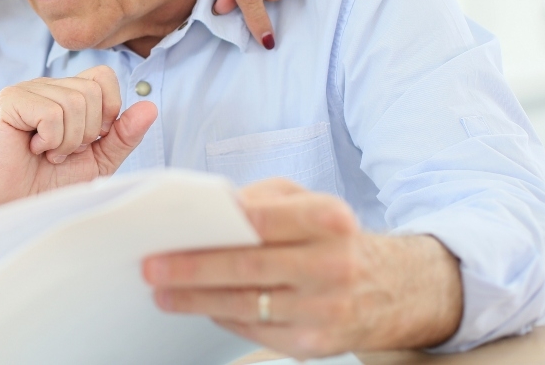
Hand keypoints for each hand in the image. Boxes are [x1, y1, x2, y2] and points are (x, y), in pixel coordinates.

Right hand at [0, 66, 157, 238]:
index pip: (104, 78)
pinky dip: (51, 140)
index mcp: (67, 93)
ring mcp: (27, 90)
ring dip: (67, 141)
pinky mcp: (10, 101)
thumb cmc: (49, 184)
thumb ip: (123, 135)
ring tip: (48, 154)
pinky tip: (34, 150)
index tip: (88, 140)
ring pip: (74, 102)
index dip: (107, 111)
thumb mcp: (97, 161)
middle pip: (93, 92)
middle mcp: (47, 85)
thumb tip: (151, 107)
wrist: (14, 205)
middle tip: (62, 152)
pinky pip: (52, 113)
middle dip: (86, 133)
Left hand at [141, 178, 461, 358]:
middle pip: (248, 268)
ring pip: (246, 305)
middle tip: (153, 268)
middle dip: (192, 270)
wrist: (391, 288)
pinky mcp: (317, 344)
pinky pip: (255, 330)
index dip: (212, 231)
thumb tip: (211, 209)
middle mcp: (333, 264)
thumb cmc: (334, 238)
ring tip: (164, 293)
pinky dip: (223, 317)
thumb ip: (261, 200)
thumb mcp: (307, 202)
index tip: (169, 236)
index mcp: (330, 218)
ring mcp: (326, 308)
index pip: (260, 221)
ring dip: (197, 300)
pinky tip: (202, 307)